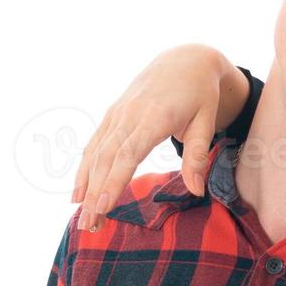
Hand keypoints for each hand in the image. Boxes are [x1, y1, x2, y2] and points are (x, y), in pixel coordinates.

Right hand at [70, 45, 245, 229]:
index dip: (114, 181)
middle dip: (96, 194)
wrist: (185, 59)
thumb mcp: (206, 121)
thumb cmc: (200, 93)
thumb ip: (197, 155)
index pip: (128, 154)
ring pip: (96, 154)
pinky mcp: (113, 115)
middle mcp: (129, 115)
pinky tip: (79, 193)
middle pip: (107, 159)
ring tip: (83, 216)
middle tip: (90, 225)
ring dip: (87, 186)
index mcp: (154, 117)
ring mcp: (118, 114)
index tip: (103, 206)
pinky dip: (85, 169)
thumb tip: (196, 191)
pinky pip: (94, 144)